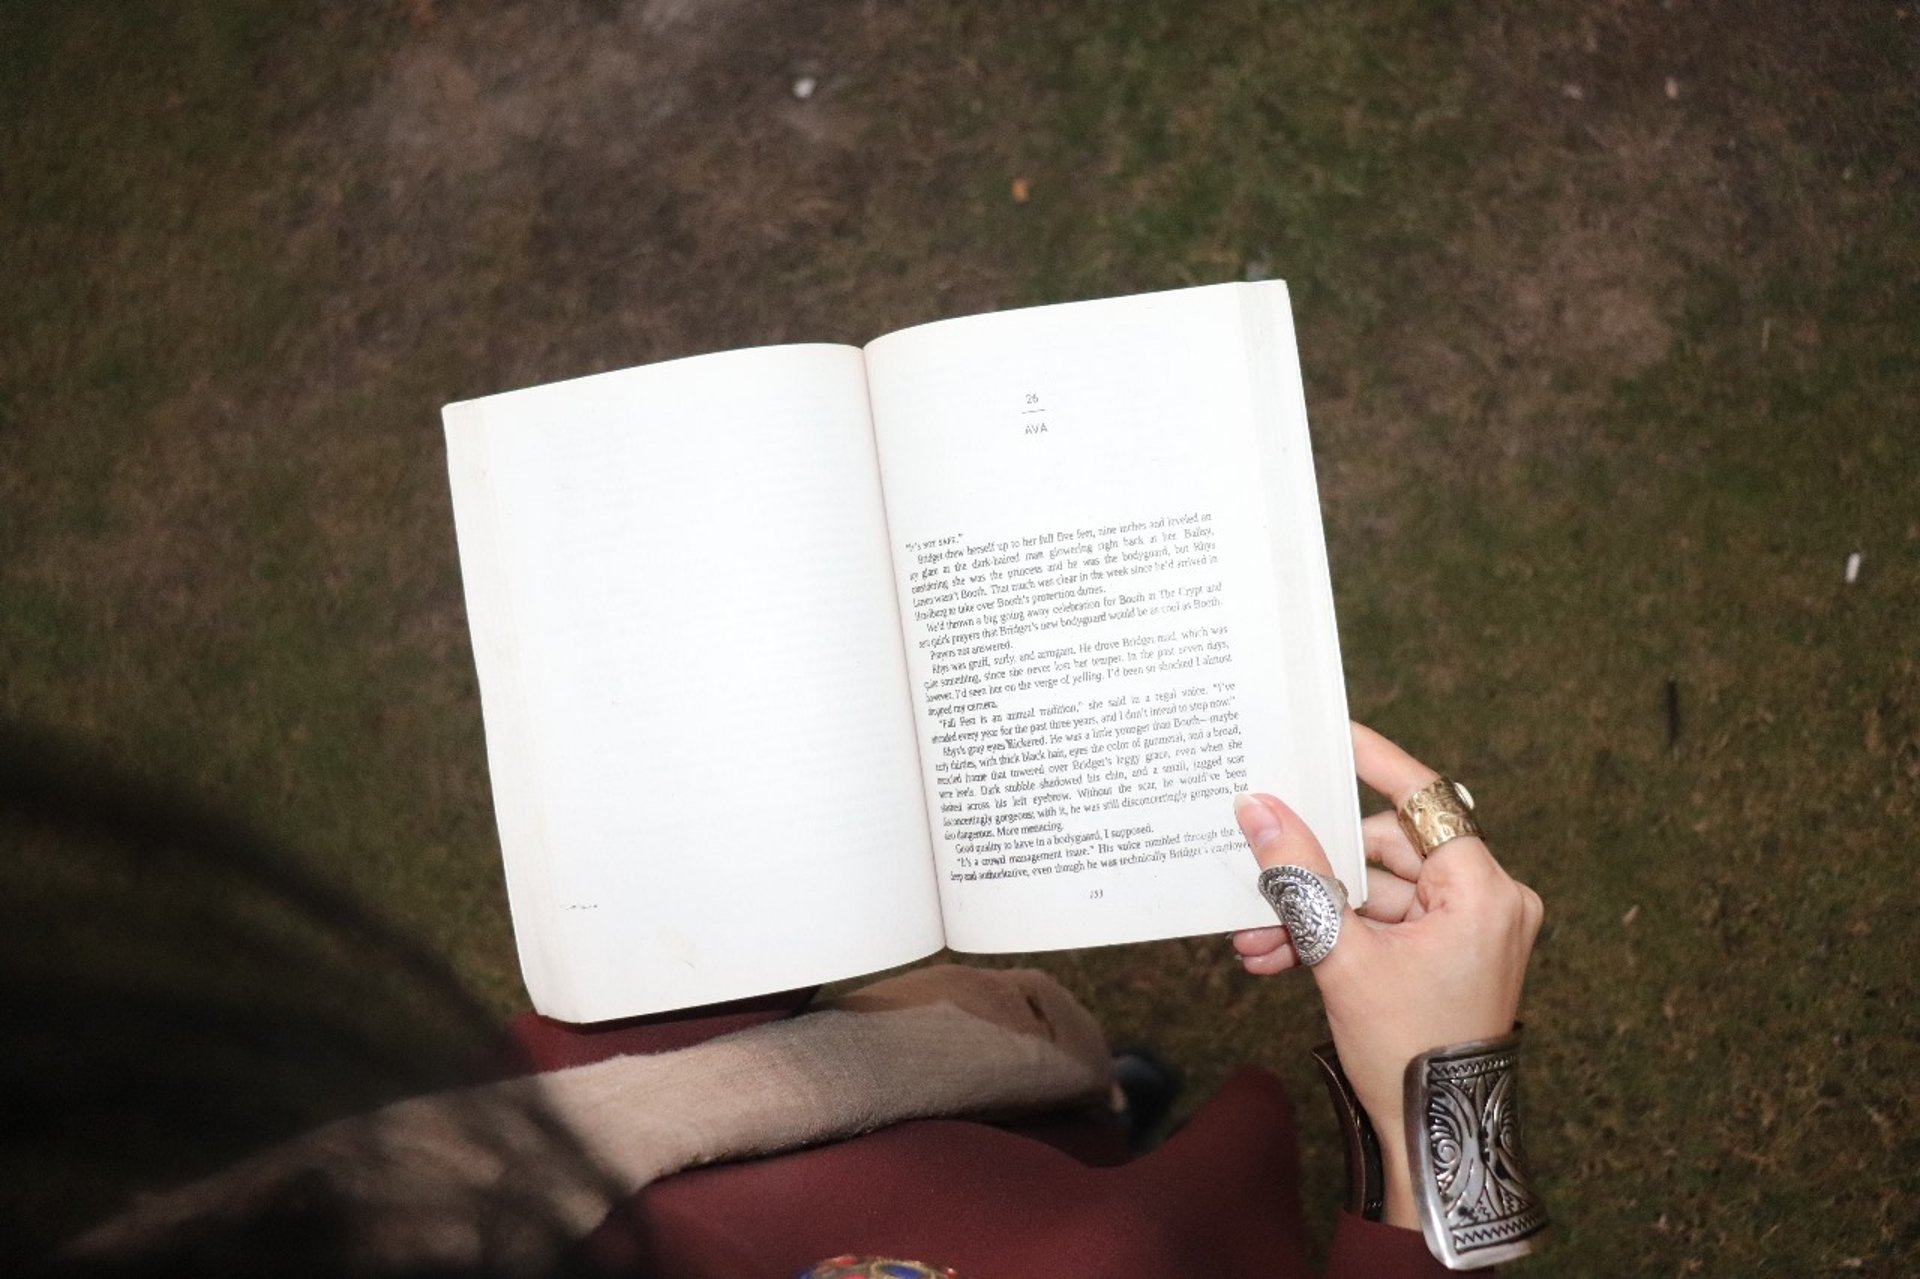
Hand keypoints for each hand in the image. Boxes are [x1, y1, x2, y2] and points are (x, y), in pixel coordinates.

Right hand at [1231, 723, 1543, 1227]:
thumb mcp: (1339, 955)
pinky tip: (1281, 956)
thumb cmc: (1406, 1051)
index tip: (1329, 733)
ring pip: (1378, 891)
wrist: (1437, 1138)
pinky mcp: (1455, 952)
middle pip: (1387, 848)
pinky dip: (1341, 935)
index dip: (1371, 759)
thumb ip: (1298, 873)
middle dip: (1317, 872)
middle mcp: (1490, 900)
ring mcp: (1474, 928)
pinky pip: (1388, 923)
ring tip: (1256, 939)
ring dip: (1316, 913)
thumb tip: (1260, 808)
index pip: (1422, 797)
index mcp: (1482, 890)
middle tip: (1258, 880)